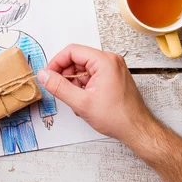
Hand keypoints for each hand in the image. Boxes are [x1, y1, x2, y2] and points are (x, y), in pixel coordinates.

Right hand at [37, 44, 153, 144]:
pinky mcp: (113, 77)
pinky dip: (83, 86)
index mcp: (105, 61)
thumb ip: (59, 87)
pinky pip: (92, 75)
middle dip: (66, 75)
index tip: (48, 75)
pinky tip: (84, 101)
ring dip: (74, 82)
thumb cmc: (117, 117)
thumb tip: (44, 75)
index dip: (56, 63)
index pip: (72, 51)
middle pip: (78, 59)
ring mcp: (113, 68)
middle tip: (60, 91)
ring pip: (83, 69)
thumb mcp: (81, 103)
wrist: (136, 129)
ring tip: (76, 100)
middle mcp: (110, 60)